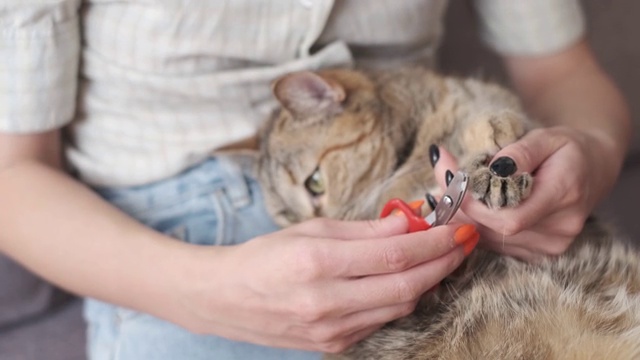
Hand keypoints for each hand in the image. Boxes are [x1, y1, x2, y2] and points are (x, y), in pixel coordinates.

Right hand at [174, 216, 475, 352]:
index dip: (434, 241)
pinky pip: (380, 321)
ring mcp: (330, 330)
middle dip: (444, 263)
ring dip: (428, 281)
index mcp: (316, 263)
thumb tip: (410, 220)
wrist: (223, 299)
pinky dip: (401, 299)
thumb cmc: (263, 256)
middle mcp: (326, 302)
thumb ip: (364, 229)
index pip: (394, 254)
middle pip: (406, 286)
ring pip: (399, 307)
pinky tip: (408, 280)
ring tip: (441, 257)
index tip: (458, 227)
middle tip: (464, 242)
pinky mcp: (333, 345)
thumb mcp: (309, 229)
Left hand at [431, 126, 621, 260]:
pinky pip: (495, 242)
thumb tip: (491, 168)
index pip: (509, 217)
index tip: (452, 179)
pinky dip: (477, 223)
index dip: (474, 204)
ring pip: (490, 238)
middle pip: (495, 230)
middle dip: (463, 204)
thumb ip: (518, 153)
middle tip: (443, 175)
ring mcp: (549, 246)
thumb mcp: (546, 138)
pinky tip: (470, 203)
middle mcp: (559, 230)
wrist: (593, 171)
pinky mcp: (538, 253)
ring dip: (465, 213)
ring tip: (453, 186)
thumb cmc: (567, 150)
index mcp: (564, 196)